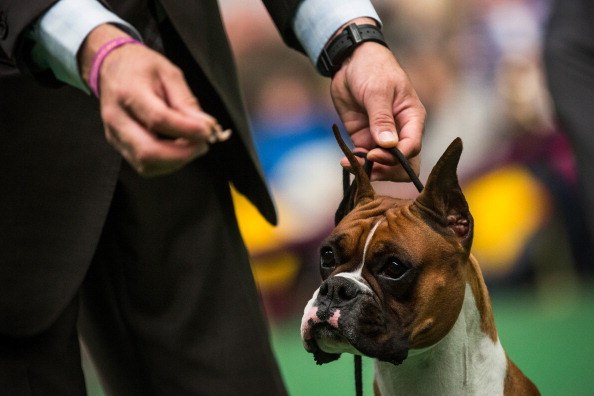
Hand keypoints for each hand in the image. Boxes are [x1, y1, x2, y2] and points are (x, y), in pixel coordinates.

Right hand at [79, 24, 221, 175]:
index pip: (158, 119)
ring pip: (147, 165)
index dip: (187, 130)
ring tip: (193, 146)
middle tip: (203, 144)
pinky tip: (179, 149)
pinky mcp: (119, 146)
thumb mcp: (170, 73)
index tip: (208, 131)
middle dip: (183, 155)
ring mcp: (115, 135)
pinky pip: (145, 166)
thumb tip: (206, 127)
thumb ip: (187, 102)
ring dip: (177, 161)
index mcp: (129, 92)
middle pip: (148, 152)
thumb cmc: (142, 68)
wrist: (113, 67)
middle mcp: (117, 118)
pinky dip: (167, 163)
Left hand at [330, 38, 424, 181]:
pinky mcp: (365, 139)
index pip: (413, 147)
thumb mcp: (377, 91)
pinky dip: (358, 164)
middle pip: (404, 164)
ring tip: (351, 163)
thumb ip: (382, 118)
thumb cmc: (372, 69)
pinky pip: (366, 159)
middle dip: (387, 170)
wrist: (351, 62)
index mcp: (412, 118)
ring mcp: (383, 138)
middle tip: (366, 163)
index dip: (396, 157)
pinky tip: (345, 161)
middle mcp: (401, 132)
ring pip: (385, 166)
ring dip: (370, 169)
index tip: (375, 153)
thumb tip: (389, 144)